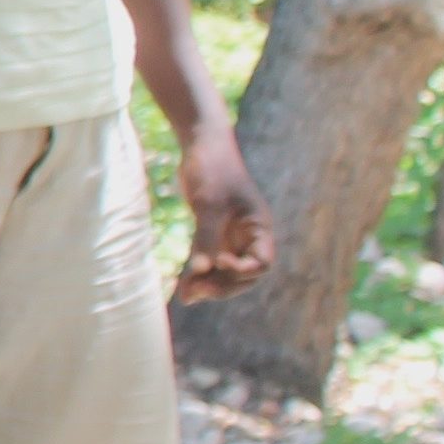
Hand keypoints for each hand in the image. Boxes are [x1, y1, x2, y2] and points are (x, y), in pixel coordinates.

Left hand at [171, 128, 275, 302]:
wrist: (200, 146)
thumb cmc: (212, 170)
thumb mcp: (210, 204)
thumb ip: (206, 237)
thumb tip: (200, 271)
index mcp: (259, 228)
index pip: (261, 263)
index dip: (242, 270)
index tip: (220, 261)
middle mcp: (248, 236)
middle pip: (243, 274)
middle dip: (223, 285)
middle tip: (198, 291)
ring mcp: (230, 236)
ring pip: (223, 271)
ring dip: (207, 284)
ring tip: (185, 297)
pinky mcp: (211, 234)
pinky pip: (207, 261)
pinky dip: (196, 274)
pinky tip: (182, 289)